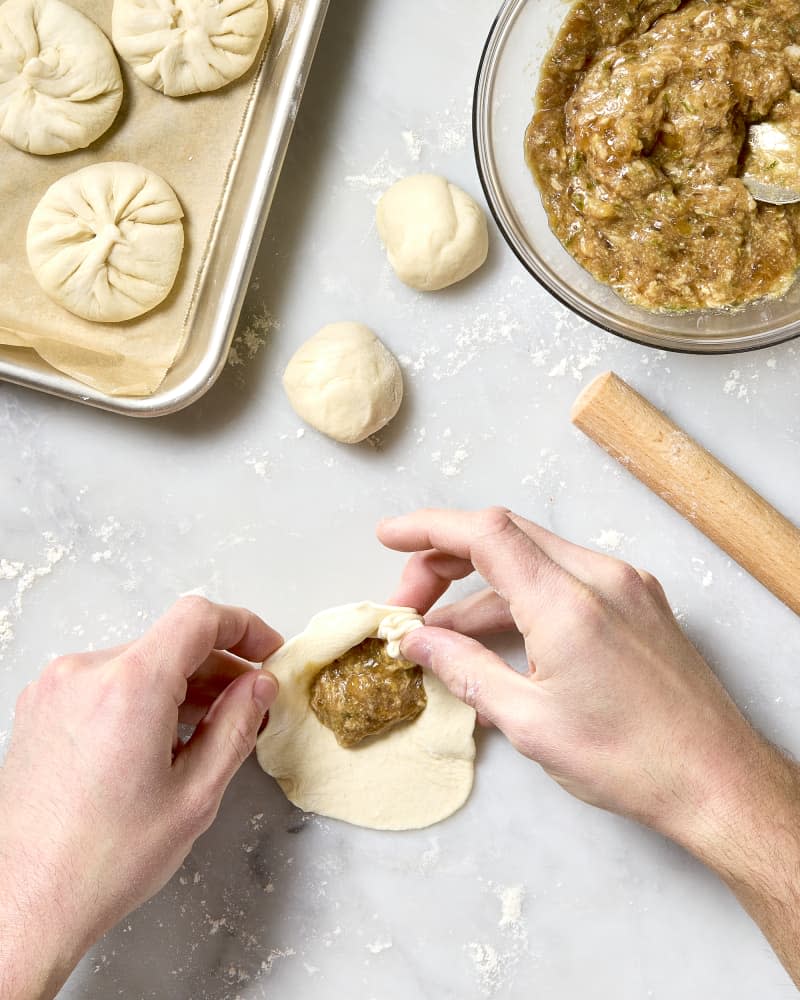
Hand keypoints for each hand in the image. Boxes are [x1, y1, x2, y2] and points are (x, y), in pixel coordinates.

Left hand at [0, 597, 281, 999]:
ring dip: (181, 683)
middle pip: (170, 640)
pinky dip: (143, 696)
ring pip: (139, 661)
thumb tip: (259, 686)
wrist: (26, 902)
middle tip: (250, 701)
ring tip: (209, 729)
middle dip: (219, 665)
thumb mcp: (195, 794)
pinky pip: (107, 680)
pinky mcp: (41, 706)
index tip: (267, 651)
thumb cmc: (103, 860)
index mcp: (130, 686)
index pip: (199, 618)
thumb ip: (236, 726)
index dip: (244, 627)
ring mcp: (56, 688)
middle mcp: (86, 673)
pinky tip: (162, 739)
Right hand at [378, 508, 799, 984]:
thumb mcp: (530, 722)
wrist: (717, 780)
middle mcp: (600, 577)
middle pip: (505, 536)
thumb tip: (417, 643)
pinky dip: (520, 598)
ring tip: (441, 634)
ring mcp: (625, 584)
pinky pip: (564, 580)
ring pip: (533, 558)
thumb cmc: (630, 761)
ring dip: (481, 586)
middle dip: (446, 560)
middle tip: (411, 604)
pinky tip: (493, 638)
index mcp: (569, 603)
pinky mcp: (637, 600)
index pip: (484, 534)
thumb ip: (464, 671)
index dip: (428, 527)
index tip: (389, 537)